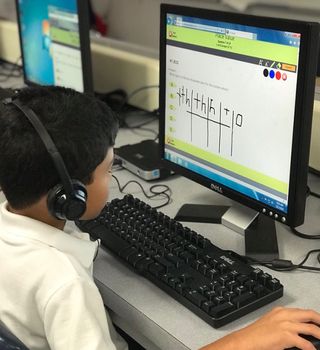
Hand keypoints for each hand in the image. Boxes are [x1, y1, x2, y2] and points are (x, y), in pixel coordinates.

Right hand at [199, 307, 319, 349]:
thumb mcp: (272, 324)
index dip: (314, 316)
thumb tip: (299, 331)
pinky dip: (311, 348)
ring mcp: (285, 324)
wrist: (246, 340)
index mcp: (281, 311)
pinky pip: (304, 343)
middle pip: (309, 314)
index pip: (302, 311)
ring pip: (310, 328)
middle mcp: (284, 315)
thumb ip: (285, 324)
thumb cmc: (256, 335)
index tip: (319, 322)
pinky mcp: (285, 336)